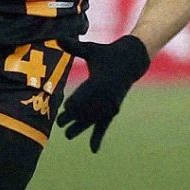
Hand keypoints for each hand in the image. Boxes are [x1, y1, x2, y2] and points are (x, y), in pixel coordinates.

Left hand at [56, 35, 150, 152]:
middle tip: (59, 125)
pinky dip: (98, 137)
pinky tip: (93, 150)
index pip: (84, 97)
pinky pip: (104, 125)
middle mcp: (105, 96)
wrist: (132, 61)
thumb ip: (74, 47)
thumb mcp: (91, 50)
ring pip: (93, 120)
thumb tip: (58, 39)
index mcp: (99, 82)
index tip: (64, 112)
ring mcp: (110, 104)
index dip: (74, 105)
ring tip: (67, 136)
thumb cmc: (107, 54)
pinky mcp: (113, 109)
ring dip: (80, 128)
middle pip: (86, 111)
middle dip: (73, 118)